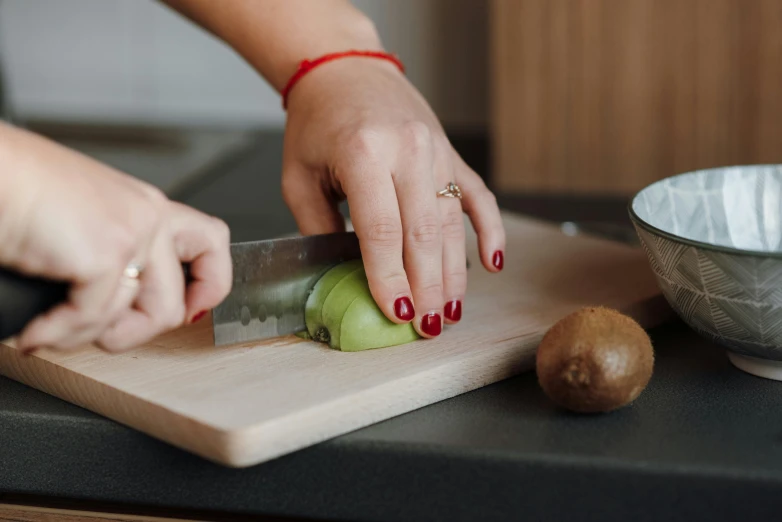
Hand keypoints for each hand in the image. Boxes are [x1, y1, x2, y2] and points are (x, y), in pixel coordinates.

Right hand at [0, 125, 231, 352]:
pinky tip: (36, 330)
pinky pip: (94, 319)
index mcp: (145, 207)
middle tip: (97, 333)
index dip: (210, 285)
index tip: (191, 311)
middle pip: (175, 302)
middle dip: (132, 334)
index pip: (211, 243)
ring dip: (90, 337)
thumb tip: (123, 307)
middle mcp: (148, 216)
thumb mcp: (82, 220)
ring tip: (54, 328)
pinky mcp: (107, 252)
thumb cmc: (16, 192)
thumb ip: (114, 252)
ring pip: (142, 319)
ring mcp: (133, 233)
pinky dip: (57, 334)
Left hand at [281, 59, 505, 337]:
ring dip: (454, 273)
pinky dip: (490, 231)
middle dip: (427, 288)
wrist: (345, 72)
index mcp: (364, 153)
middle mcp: (408, 150)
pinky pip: (478, 197)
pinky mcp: (451, 154)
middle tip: (429, 328)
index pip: (382, 232)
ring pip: (451, 224)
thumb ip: (319, 227)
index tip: (398, 316)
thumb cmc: (317, 124)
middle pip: (422, 235)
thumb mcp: (298, 176)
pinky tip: (493, 263)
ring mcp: (436, 151)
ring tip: (452, 311)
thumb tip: (346, 276)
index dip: (391, 280)